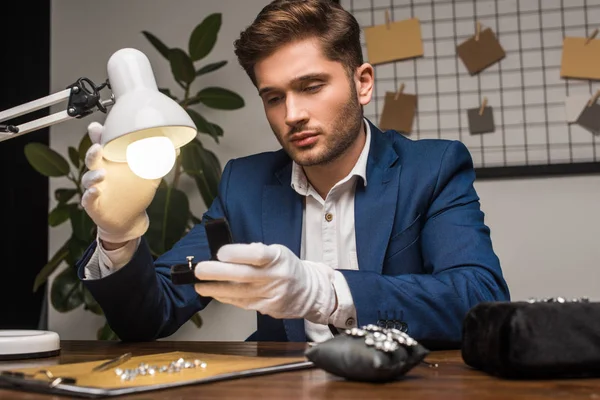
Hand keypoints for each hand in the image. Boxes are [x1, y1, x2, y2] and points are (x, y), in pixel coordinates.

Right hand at [81, 122, 160, 243]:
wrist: (127, 219)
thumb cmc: (134, 192)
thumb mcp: (147, 176)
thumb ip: (158, 161)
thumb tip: (175, 148)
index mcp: (112, 162)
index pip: (104, 145)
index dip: (99, 136)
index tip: (98, 128)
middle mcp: (100, 171)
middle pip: (93, 158)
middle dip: (94, 152)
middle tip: (98, 147)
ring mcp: (95, 187)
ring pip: (89, 178)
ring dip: (94, 175)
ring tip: (103, 174)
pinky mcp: (93, 203)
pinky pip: (88, 198)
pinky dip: (90, 194)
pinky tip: (96, 191)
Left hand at [194, 243, 336, 323]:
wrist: (308, 292)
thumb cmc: (287, 267)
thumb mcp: (278, 252)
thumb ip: (255, 252)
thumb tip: (228, 254)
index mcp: (278, 257)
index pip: (257, 254)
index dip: (238, 253)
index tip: (221, 252)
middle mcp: (276, 276)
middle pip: (244, 276)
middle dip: (218, 273)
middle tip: (199, 270)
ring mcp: (272, 295)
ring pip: (240, 293)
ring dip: (216, 289)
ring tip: (199, 286)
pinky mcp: (268, 308)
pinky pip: (243, 303)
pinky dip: (226, 298)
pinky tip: (215, 293)